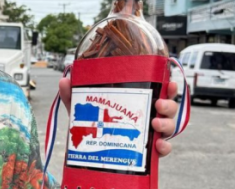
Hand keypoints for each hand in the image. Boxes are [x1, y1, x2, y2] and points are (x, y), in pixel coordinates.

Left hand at [59, 78, 179, 156]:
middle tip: (159, 104)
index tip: (170, 83)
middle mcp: (147, 117)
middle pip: (168, 108)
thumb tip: (64, 80)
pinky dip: (165, 147)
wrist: (90, 154)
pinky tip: (158, 146)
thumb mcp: (83, 111)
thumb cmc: (93, 126)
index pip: (158, 91)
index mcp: (136, 103)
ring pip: (169, 126)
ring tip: (155, 123)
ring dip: (167, 124)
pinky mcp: (149, 152)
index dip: (169, 87)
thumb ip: (74, 97)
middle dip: (169, 105)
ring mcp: (150, 134)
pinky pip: (164, 149)